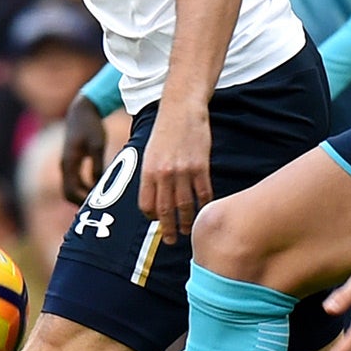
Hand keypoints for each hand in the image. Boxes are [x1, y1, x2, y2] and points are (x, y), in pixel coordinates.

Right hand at [60, 95, 106, 203]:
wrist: (81, 110)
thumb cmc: (91, 126)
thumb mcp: (97, 144)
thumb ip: (97, 165)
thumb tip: (98, 184)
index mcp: (68, 163)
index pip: (70, 191)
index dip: (82, 202)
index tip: (97, 207)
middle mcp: (64, 165)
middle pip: (68, 193)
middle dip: (81, 202)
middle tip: (99, 210)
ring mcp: (67, 164)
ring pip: (71, 187)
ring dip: (83, 195)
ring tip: (100, 202)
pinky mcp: (71, 161)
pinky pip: (75, 180)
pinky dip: (83, 187)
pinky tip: (98, 189)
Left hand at [138, 99, 209, 244]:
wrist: (181, 110)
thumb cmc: (164, 133)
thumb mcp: (149, 153)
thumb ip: (151, 176)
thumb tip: (152, 201)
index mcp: (148, 172)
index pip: (147, 205)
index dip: (151, 218)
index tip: (156, 223)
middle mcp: (164, 174)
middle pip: (165, 211)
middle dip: (168, 229)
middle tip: (171, 240)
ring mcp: (183, 171)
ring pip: (185, 206)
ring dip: (186, 222)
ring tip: (187, 230)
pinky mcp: (201, 167)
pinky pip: (203, 193)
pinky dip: (203, 205)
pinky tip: (203, 210)